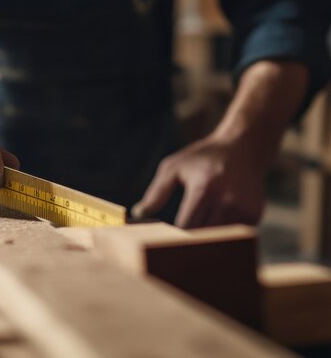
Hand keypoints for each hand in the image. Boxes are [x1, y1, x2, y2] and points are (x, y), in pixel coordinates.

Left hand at [133, 60, 309, 227]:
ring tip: (192, 242)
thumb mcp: (174, 167)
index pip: (186, 226)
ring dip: (206, 242)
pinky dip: (222, 236)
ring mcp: (244, 208)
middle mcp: (227, 200)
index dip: (174, 237)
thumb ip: (156, 191)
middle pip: (203, 236)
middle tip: (172, 248)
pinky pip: (233, 236)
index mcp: (204, 188)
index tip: (162, 242)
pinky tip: (213, 229)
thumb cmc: (203, 157)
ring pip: (219, 240)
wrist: (244, 147)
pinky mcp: (255, 214)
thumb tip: (139, 213)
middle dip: (187, 243)